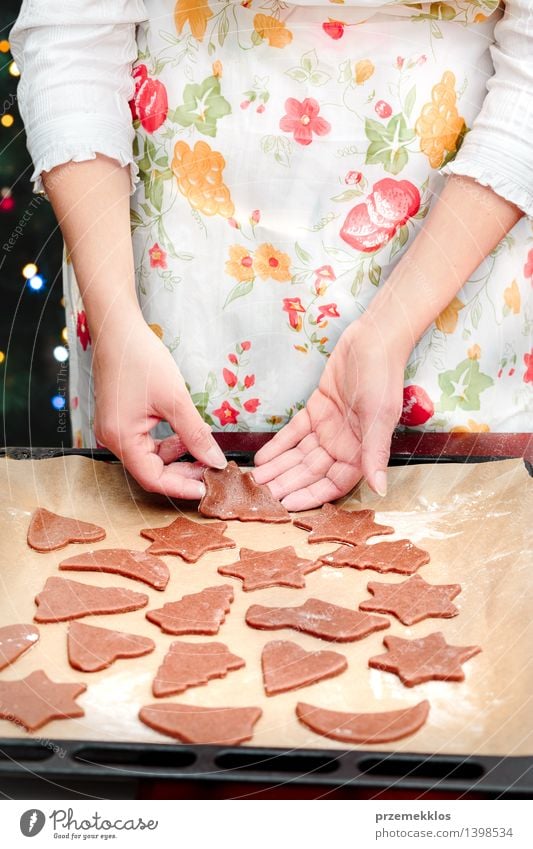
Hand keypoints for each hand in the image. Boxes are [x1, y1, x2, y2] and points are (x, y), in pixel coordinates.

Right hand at [92, 311, 225, 497]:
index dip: (182, 487)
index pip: (153, 478)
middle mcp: (113, 439)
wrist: (118, 329)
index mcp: (121, 439)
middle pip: (151, 470)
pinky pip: (146, 442)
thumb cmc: (141, 359)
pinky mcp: (121, 419)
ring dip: (178, 457)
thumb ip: (196, 434)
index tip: (208, 488)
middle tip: (212, 469)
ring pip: (150, 457)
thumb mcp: (175, 399)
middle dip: (183, 472)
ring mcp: (115, 429)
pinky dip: (168, 443)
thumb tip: (215, 461)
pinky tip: (186, 435)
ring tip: (204, 451)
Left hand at [253, 320, 407, 509]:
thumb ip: (375, 455)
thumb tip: (381, 490)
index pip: (333, 483)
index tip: (287, 505)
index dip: (310, 495)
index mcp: (362, 451)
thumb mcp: (380, 417)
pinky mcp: (316, 409)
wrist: (374, 339)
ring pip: (299, 455)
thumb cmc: (382, 377)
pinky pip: (294, 433)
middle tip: (260, 497)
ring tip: (254, 482)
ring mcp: (329, 428)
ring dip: (278, 468)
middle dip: (286, 484)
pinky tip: (262, 457)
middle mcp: (344, 444)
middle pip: (310, 472)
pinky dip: (278, 445)